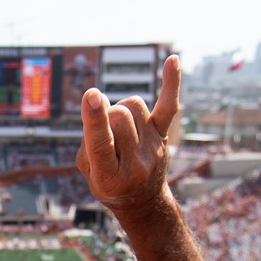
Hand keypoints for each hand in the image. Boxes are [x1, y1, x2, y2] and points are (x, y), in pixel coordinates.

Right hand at [76, 54, 180, 216]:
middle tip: (106, 133)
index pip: (101, 144)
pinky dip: (171, 83)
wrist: (143, 201)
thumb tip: (98, 101)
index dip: (96, 118)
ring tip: (120, 127)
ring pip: (133, 106)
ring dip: (121, 109)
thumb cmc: (108, 181)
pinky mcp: (163, 137)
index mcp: (108, 178)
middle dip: (106, 115)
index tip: (92, 95)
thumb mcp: (88, 169)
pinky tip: (173, 60)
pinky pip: (169, 106)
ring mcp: (153, 150)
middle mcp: (136, 165)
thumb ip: (89, 137)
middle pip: (119, 117)